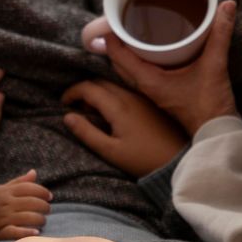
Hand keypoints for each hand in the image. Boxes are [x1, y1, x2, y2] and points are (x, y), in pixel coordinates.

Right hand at [0, 171, 52, 240]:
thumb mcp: (2, 189)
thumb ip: (19, 182)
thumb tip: (34, 172)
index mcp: (6, 192)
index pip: (28, 188)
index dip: (42, 191)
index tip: (49, 196)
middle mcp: (5, 204)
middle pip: (31, 202)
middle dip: (44, 206)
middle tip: (48, 209)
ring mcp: (2, 218)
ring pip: (27, 217)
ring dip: (39, 219)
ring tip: (42, 221)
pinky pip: (16, 232)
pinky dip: (27, 232)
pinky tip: (36, 232)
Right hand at [60, 78, 187, 175]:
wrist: (177, 160)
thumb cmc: (142, 159)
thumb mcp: (110, 151)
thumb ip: (86, 133)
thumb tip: (67, 117)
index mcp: (118, 106)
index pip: (88, 87)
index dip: (71, 93)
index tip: (63, 104)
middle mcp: (129, 96)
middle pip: (99, 81)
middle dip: (83, 90)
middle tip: (76, 107)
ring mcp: (140, 97)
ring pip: (112, 84)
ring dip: (97, 92)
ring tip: (91, 110)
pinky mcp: (148, 102)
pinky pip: (124, 90)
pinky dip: (110, 95)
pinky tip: (110, 111)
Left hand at [84, 0, 240, 135]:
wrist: (217, 132)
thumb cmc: (210, 105)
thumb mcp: (215, 65)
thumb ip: (220, 34)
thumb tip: (227, 4)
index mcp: (148, 80)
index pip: (118, 54)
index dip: (110, 35)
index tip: (111, 16)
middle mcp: (145, 86)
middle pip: (119, 61)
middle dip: (117, 41)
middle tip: (121, 19)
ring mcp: (153, 91)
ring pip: (130, 68)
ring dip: (127, 51)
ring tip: (133, 29)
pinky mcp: (163, 93)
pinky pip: (143, 72)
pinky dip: (141, 59)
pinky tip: (154, 48)